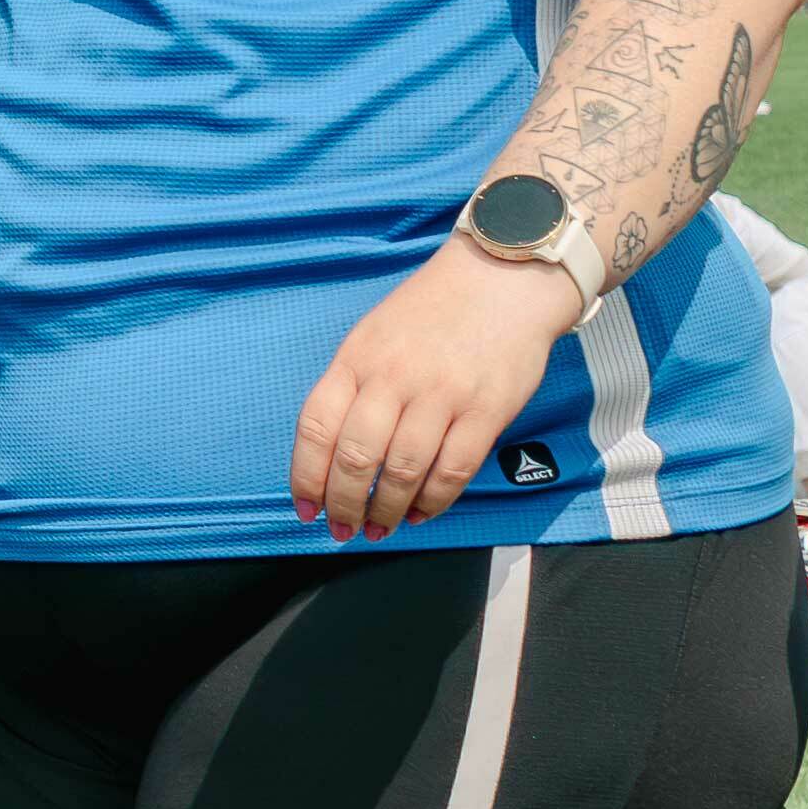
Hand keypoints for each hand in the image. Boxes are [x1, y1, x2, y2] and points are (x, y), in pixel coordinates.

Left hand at [289, 235, 583, 541]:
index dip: (306, 477)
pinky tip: (420, 513)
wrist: (502, 278)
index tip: (306, 508)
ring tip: (380, 527)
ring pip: (402, 472)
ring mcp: (441, 394)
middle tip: (344, 529)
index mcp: (356, 358)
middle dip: (344, 505)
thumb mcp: (374, 335)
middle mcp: (393, 377)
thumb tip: (332, 454)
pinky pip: (453, 470)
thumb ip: (353, 387)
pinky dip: (432, 502)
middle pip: (355, 458)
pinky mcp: (486, 410)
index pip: (316, 427)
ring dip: (385, 511)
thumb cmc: (432, 311)